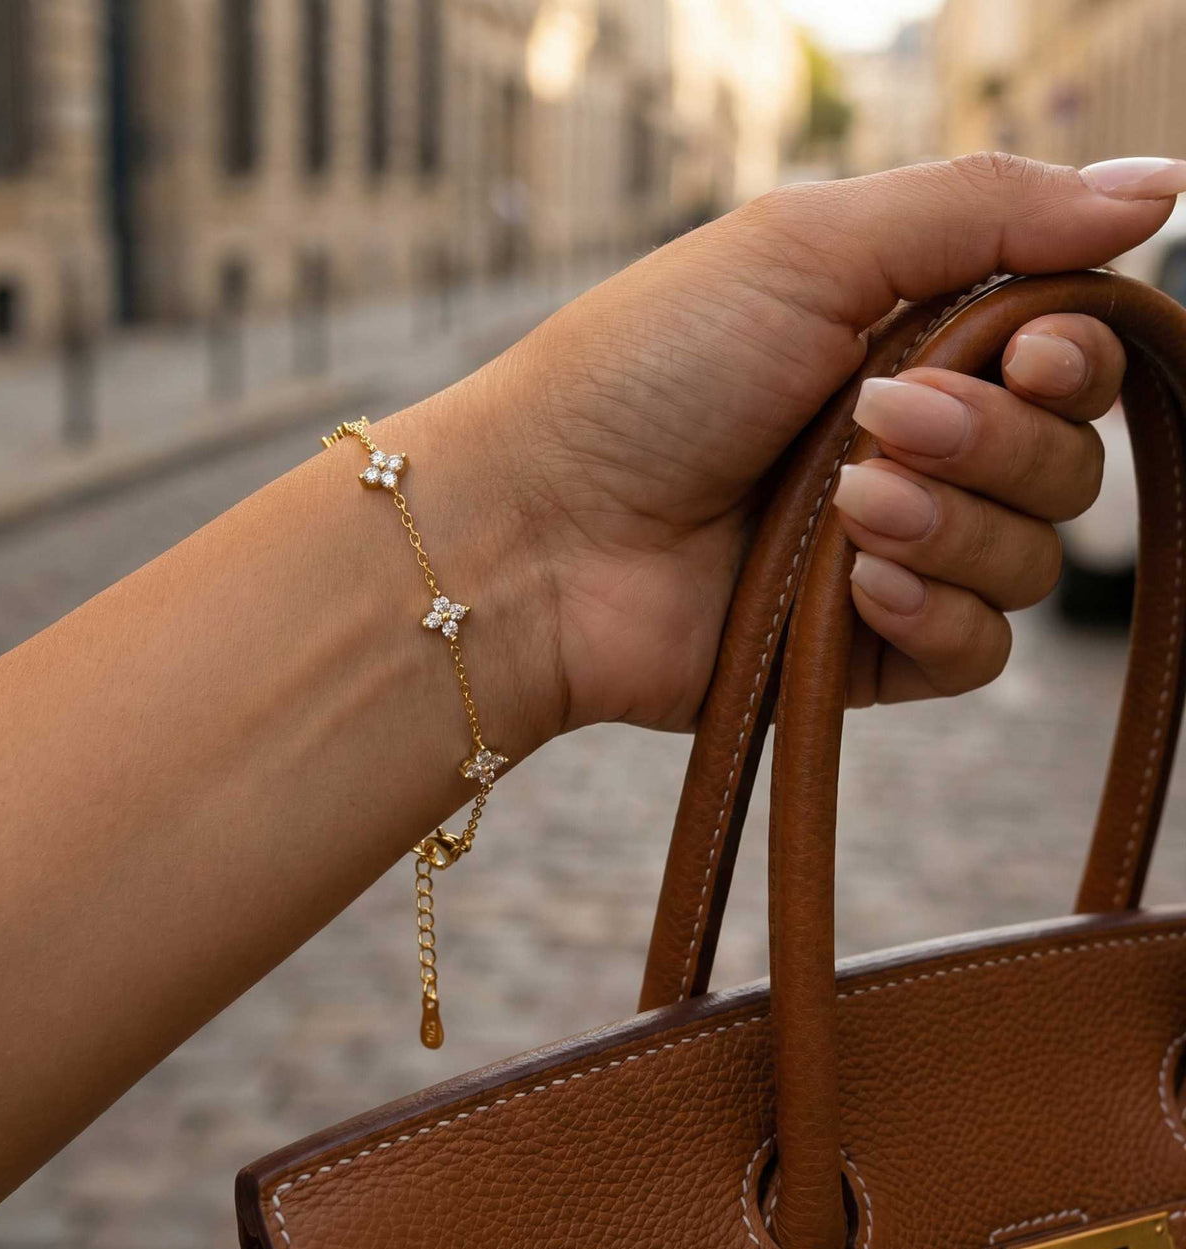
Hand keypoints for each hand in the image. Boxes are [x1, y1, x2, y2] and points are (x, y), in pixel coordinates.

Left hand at [475, 153, 1185, 733]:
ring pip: (1033, 559)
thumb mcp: (804, 248)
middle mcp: (910, 450)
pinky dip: (937, 614)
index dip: (1078, 357)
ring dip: (954, 525)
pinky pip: (979, 650)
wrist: (536, 529)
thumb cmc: (645, 373)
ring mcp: (889, 555)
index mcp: (904, 345)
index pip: (1065, 355)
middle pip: (1065, 461)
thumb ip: (982, 209)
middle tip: (884, 424)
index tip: (1034, 350)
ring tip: (845, 508)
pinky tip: (857, 587)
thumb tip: (1160, 183)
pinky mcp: (866, 652)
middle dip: (995, 443)